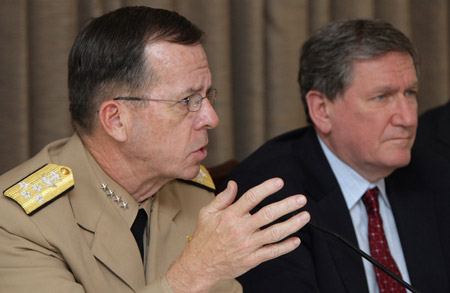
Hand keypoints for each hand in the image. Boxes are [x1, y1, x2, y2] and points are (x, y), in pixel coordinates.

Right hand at [166, 178, 309, 292]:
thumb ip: (222, 198)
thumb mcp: (207, 213)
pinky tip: (296, 240)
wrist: (199, 265)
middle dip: (286, 205)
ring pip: (274, 233)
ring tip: (304, 216)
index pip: (251, 198)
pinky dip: (285, 247)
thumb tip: (234, 185)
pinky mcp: (252, 259)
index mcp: (230, 216)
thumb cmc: (204, 238)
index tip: (279, 182)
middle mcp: (241, 229)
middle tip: (300, 199)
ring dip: (292, 224)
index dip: (266, 188)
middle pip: (268, 214)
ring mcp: (248, 245)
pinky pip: (272, 252)